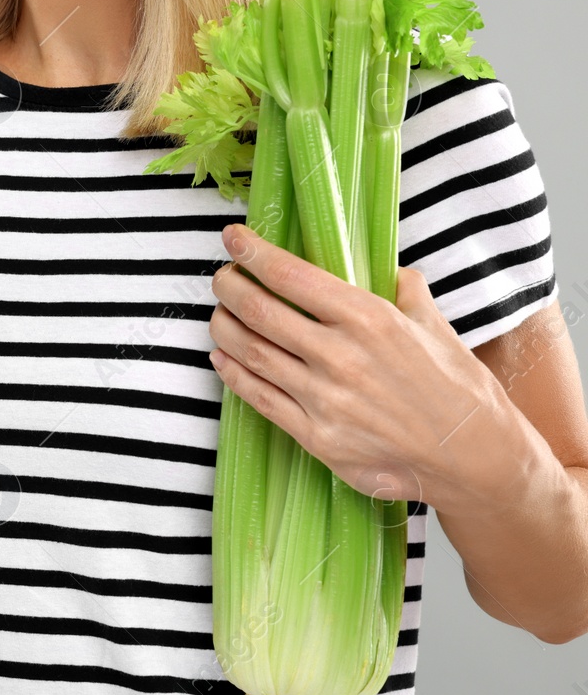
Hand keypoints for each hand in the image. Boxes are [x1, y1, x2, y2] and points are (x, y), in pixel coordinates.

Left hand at [206, 222, 518, 511]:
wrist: (475, 457)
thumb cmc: (457, 387)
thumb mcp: (434, 325)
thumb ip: (405, 292)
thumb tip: (390, 271)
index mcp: (369, 319)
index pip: (293, 277)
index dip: (254, 253)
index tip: (233, 237)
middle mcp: (341, 357)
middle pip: (260, 312)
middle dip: (229, 288)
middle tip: (221, 277)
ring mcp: (325, 400)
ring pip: (251, 353)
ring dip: (224, 328)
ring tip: (218, 313)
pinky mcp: (317, 438)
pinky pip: (259, 398)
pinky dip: (232, 373)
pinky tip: (223, 356)